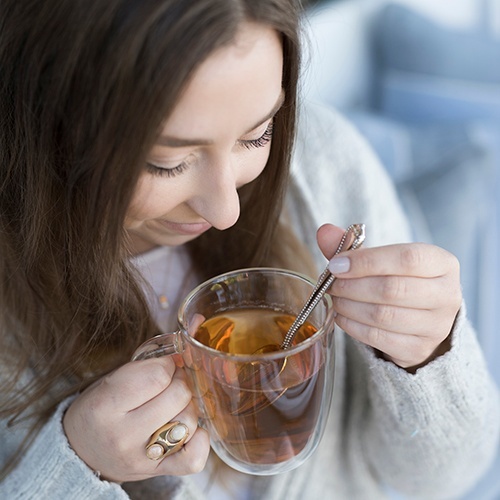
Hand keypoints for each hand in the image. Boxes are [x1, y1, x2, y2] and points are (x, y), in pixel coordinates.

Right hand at [63, 357, 209, 481]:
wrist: (80, 451)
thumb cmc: (101, 407)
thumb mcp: (113, 378)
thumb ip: (151, 357)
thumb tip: (198, 321)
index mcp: (105, 406)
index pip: (156, 375)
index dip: (168, 364)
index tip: (164, 365)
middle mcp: (123, 435)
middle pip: (178, 395)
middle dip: (180, 381)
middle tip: (171, 382)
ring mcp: (141, 457)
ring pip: (189, 421)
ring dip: (188, 406)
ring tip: (174, 404)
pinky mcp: (157, 472)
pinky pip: (194, 458)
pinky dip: (200, 439)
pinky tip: (187, 429)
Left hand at [317, 224, 461, 370]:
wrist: (419, 320)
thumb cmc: (398, 280)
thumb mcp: (382, 258)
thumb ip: (353, 245)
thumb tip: (324, 231)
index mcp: (443, 263)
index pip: (407, 258)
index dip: (367, 261)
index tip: (336, 264)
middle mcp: (447, 295)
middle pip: (393, 289)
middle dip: (352, 286)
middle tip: (331, 284)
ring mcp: (436, 326)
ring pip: (383, 315)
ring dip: (350, 306)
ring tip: (336, 299)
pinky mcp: (419, 349)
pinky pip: (378, 338)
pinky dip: (353, 326)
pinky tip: (342, 316)